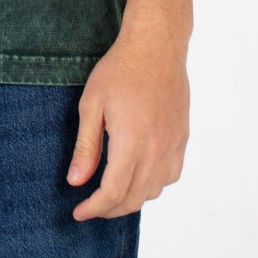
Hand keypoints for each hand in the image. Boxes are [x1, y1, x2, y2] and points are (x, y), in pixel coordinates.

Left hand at [66, 28, 189, 219]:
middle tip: (91, 206)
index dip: (95, 208)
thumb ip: (86, 146)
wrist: (156, 45)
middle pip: (134, 198)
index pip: (114, 192)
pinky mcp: (182, 137)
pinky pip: (170, 175)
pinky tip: (138, 176)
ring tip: (111, 192)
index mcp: (131, 140)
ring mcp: (173, 144)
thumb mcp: (91, 104)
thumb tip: (76, 182)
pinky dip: (153, 185)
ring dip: (132, 199)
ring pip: (154, 191)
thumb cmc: (120, 69)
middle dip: (110, 209)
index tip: (79, 212)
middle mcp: (157, 147)